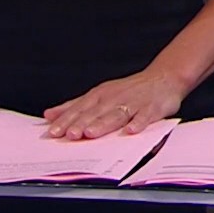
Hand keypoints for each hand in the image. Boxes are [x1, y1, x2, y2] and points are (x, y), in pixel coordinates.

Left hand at [43, 68, 186, 139]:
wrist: (163, 77)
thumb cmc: (129, 90)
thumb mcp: (99, 94)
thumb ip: (74, 105)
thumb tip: (50, 115)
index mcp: (100, 96)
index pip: (79, 109)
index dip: (66, 120)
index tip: (53, 132)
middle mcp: (114, 98)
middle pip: (95, 113)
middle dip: (82, 123)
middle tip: (69, 135)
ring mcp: (133, 103)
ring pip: (116, 115)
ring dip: (103, 124)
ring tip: (92, 133)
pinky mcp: (152, 108)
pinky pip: (145, 117)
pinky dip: (139, 123)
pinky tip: (131, 131)